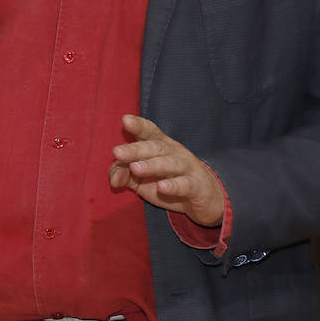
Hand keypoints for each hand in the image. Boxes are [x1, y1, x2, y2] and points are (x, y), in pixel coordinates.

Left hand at [109, 114, 223, 227]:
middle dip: (135, 149)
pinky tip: (162, 187)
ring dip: (151, 165)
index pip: (150, 131)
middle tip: (117, 152)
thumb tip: (113, 179)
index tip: (125, 119)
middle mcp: (174, 152)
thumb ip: (123, 173)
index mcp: (161, 145)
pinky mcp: (196, 186)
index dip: (138, 125)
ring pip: (169, 164)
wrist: (205, 200)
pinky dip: (174, 186)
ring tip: (135, 168)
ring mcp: (187, 168)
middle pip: (155, 147)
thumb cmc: (168, 182)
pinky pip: (185, 185)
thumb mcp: (141, 179)